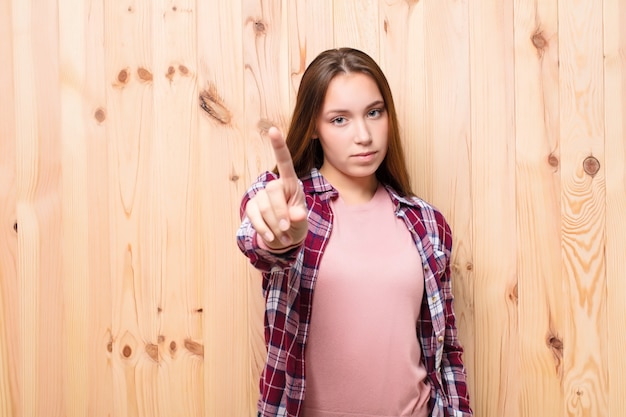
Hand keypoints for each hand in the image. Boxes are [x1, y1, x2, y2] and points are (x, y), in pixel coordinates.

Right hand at [246, 127, 307, 250]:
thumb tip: (297, 215)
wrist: (284, 236)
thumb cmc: (296, 222)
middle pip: (273, 193)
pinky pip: (254, 218)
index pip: (285, 163)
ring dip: (275, 226)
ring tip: (284, 236)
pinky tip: (272, 238)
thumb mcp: (302, 220)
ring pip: (264, 208)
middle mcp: (274, 185)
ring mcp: (260, 195)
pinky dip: (264, 230)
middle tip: (287, 228)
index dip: (279, 146)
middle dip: (281, 213)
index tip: (273, 130)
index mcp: (290, 183)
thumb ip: (299, 215)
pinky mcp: (251, 207)